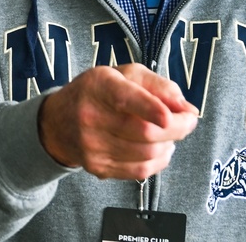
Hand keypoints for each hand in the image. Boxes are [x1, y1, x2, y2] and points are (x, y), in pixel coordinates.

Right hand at [37, 63, 198, 179]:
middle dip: (178, 128)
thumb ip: (159, 86)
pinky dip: (158, 161)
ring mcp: (91, 145)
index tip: (174, 116)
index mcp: (98, 86)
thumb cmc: (98, 93)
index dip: (152, 109)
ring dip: (168, 144)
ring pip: (148, 154)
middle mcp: (90, 116)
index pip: (126, 99)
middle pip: (145, 132)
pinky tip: (157, 148)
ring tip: (167, 133)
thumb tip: (187, 109)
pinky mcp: (97, 166)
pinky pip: (141, 170)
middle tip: (187, 120)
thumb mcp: (125, 75)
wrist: (58, 121)